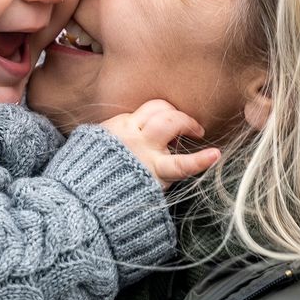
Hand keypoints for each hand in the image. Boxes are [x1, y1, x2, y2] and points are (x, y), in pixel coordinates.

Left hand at [100, 99, 220, 188]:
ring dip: (170, 111)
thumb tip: (175, 149)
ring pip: (155, 107)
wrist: (83, 192)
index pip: (181, 165)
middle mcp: (139, 148)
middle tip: (196, 130)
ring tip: (175, 120)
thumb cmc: (122, 190)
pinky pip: (134, 112)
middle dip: (187, 122)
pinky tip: (146, 127)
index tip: (215, 154)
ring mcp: (124, 132)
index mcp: (153, 170)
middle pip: (170, 122)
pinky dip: (145, 118)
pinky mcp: (110, 125)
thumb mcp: (150, 188)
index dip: (200, 159)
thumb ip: (165, 169)